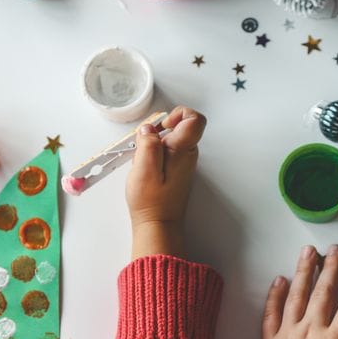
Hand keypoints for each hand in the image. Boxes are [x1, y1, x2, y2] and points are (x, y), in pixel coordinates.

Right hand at [125, 106, 205, 258]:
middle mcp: (187, 155)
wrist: (158, 224)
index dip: (178, 114)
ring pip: (171, 140)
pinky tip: (145, 170)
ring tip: (143, 161)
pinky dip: (154, 155)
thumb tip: (148, 128)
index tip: (161, 126)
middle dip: (158, 131)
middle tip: (144, 145)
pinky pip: (166, 153)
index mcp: (183, 150)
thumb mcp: (144, 168)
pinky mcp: (176, 171)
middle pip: (180, 127)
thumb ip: (148, 143)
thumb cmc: (152, 201)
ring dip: (154, 144)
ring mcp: (183, 163)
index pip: (194, 119)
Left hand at [248, 245, 337, 338]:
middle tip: (335, 250)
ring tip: (308, 252)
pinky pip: (272, 312)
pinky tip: (280, 280)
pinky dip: (275, 295)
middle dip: (331, 269)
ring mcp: (289, 333)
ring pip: (297, 295)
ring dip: (304, 271)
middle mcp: (311, 331)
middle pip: (323, 293)